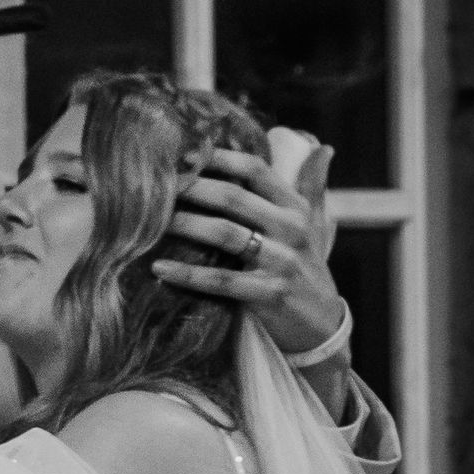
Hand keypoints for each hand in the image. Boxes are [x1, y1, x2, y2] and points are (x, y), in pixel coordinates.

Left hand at [152, 143, 349, 372]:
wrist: (323, 326)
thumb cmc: (308, 269)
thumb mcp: (315, 225)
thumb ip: (312, 185)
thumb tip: (322, 147)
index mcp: (296, 207)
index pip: (255, 170)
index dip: (217, 158)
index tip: (183, 152)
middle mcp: (291, 229)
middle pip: (232, 197)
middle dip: (190, 188)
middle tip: (155, 185)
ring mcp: (281, 262)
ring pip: (224, 234)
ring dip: (184, 225)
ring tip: (151, 222)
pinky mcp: (268, 295)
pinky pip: (220, 280)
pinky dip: (187, 274)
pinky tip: (159, 267)